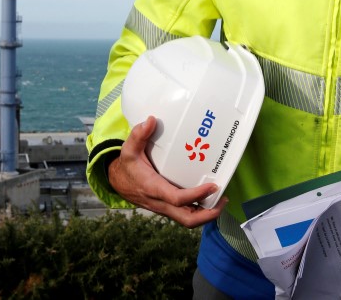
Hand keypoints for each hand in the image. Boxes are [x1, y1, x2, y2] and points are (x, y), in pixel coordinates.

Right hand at [107, 116, 226, 227]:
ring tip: (221, 200)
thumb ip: (139, 135)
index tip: (213, 186)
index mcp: (153, 188)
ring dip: (206, 214)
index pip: (177, 199)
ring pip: (188, 220)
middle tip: (223, 200)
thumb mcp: (129, 149)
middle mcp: (161, 202)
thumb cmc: (127, 166)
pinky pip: (185, 215)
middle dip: (208, 214)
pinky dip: (199, 211)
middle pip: (187, 219)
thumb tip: (151, 120)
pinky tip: (209, 199)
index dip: (196, 195)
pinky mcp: (168, 208)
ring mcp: (165, 208)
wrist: (118, 182)